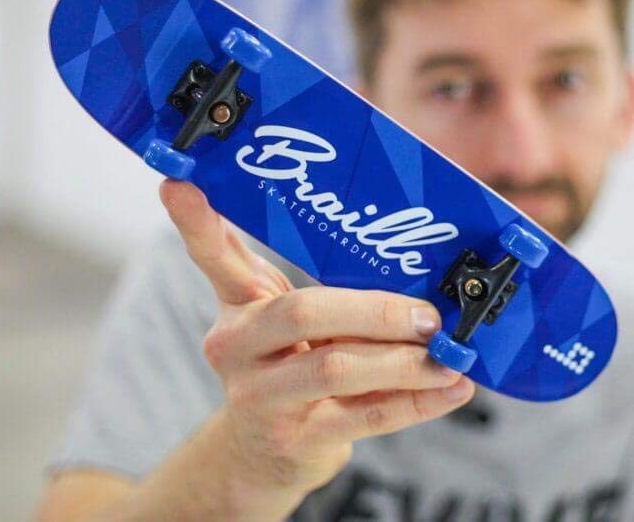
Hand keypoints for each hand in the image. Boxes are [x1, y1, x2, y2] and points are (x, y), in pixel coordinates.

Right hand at [160, 180, 473, 498]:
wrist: (267, 451)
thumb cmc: (289, 363)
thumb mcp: (285, 317)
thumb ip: (316, 281)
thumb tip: (397, 240)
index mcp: (236, 306)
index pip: (214, 256)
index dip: (198, 222)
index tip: (179, 182)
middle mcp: (236, 347)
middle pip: (303, 311)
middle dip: (377, 310)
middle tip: (430, 315)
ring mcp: (261, 397)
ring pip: (337, 368)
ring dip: (406, 360)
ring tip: (451, 354)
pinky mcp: (296, 439)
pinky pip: (366, 416)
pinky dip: (419, 402)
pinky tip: (454, 389)